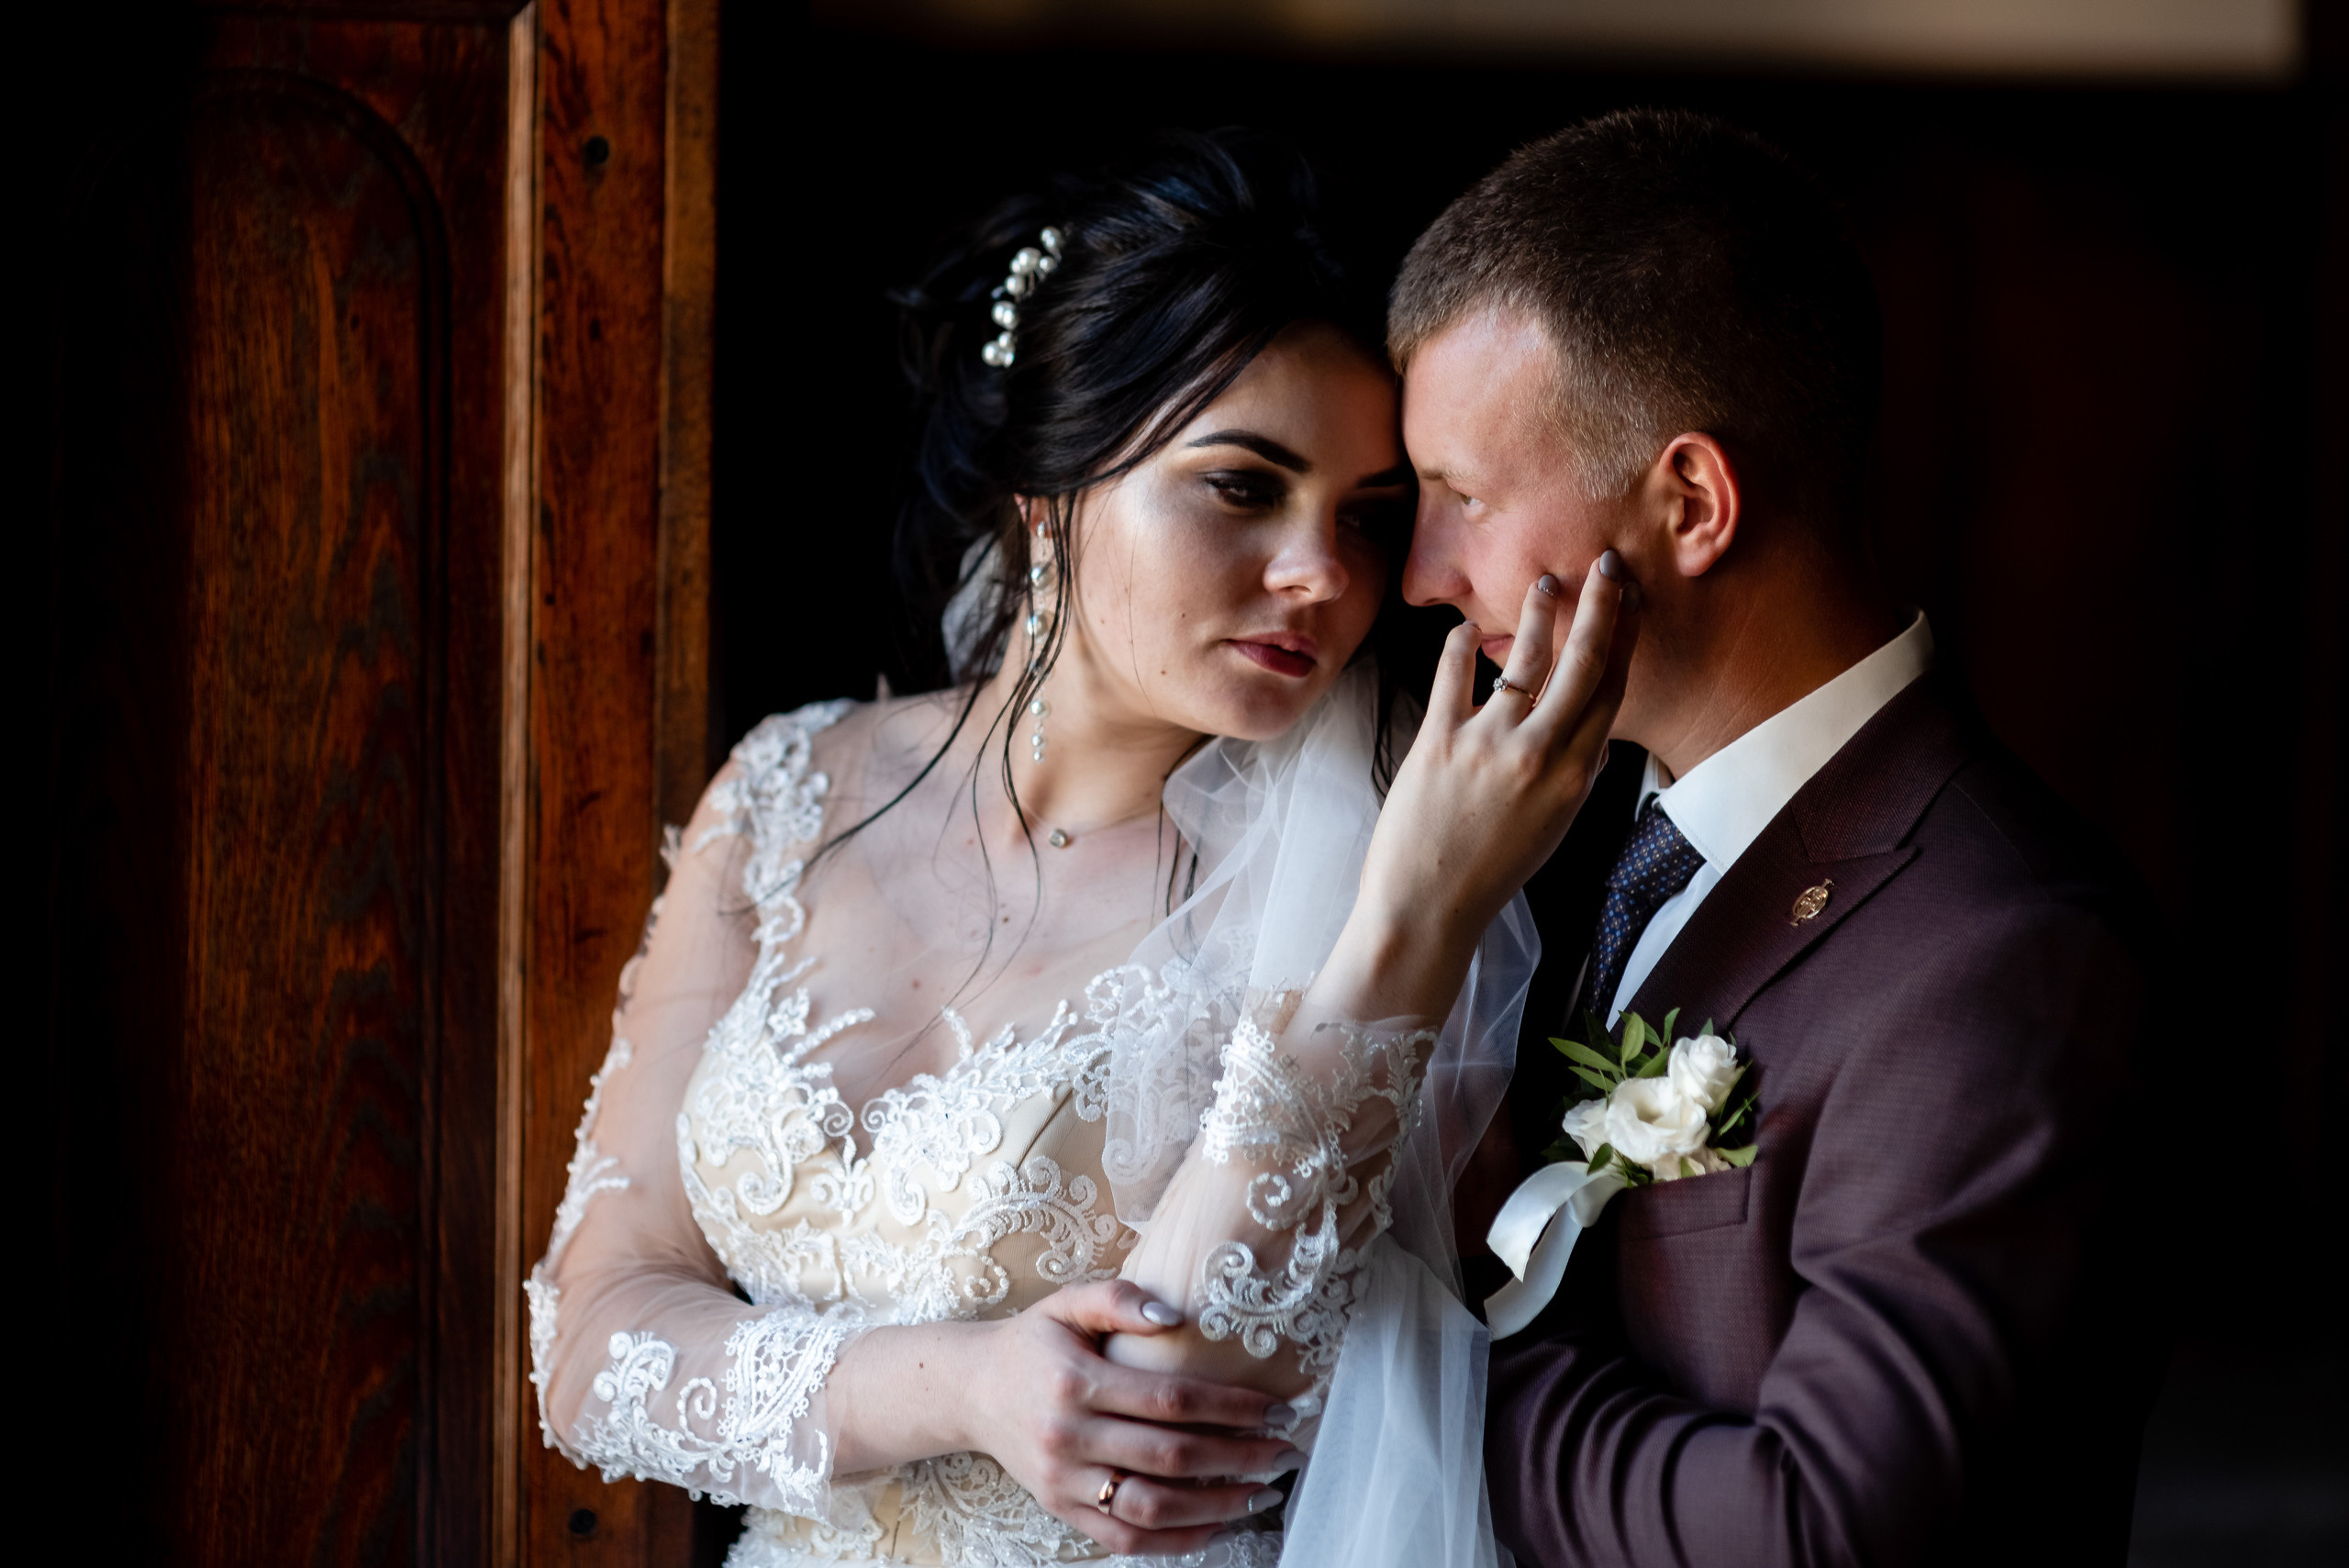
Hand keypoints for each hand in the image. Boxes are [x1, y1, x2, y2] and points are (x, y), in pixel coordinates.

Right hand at [963, 1281, 1301, 1555]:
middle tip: (1286, 1451)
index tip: (1277, 1408)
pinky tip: (1214, 1527)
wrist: (970, 1390)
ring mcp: (1063, 1481)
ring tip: (1262, 1493)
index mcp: (1076, 1382)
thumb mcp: (1067, 1303)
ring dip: (1217, 1508)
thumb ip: (1118, 1299)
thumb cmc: (1032, 1343)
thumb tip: (1175, 1318)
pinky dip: (1175, 1542)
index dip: (1231, 1408)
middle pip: (1170, 1458)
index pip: (1170, 1401)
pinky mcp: (1060, 1510)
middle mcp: (1068, 1437)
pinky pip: (1124, 1539)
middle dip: (1240, 1458)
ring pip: (1152, 1508)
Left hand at [1319, 554, 1637, 1022]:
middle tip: (1607, 564)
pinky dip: (1460, 646)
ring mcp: (1489, 745)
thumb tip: (1591, 733)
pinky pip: (1454, 677)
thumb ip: (1574, 775)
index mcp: (1575, 777)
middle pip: (1582, 665)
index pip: (1610, 693)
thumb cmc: (1490, 870)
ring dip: (1539, 614)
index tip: (1632, 602)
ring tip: (1546, 582)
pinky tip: (1466, 627)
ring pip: (1525, 660)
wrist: (1428, 907)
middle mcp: (1539, 755)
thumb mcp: (1552, 826)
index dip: (1625, 640)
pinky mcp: (1439, 743)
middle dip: (1601, 607)